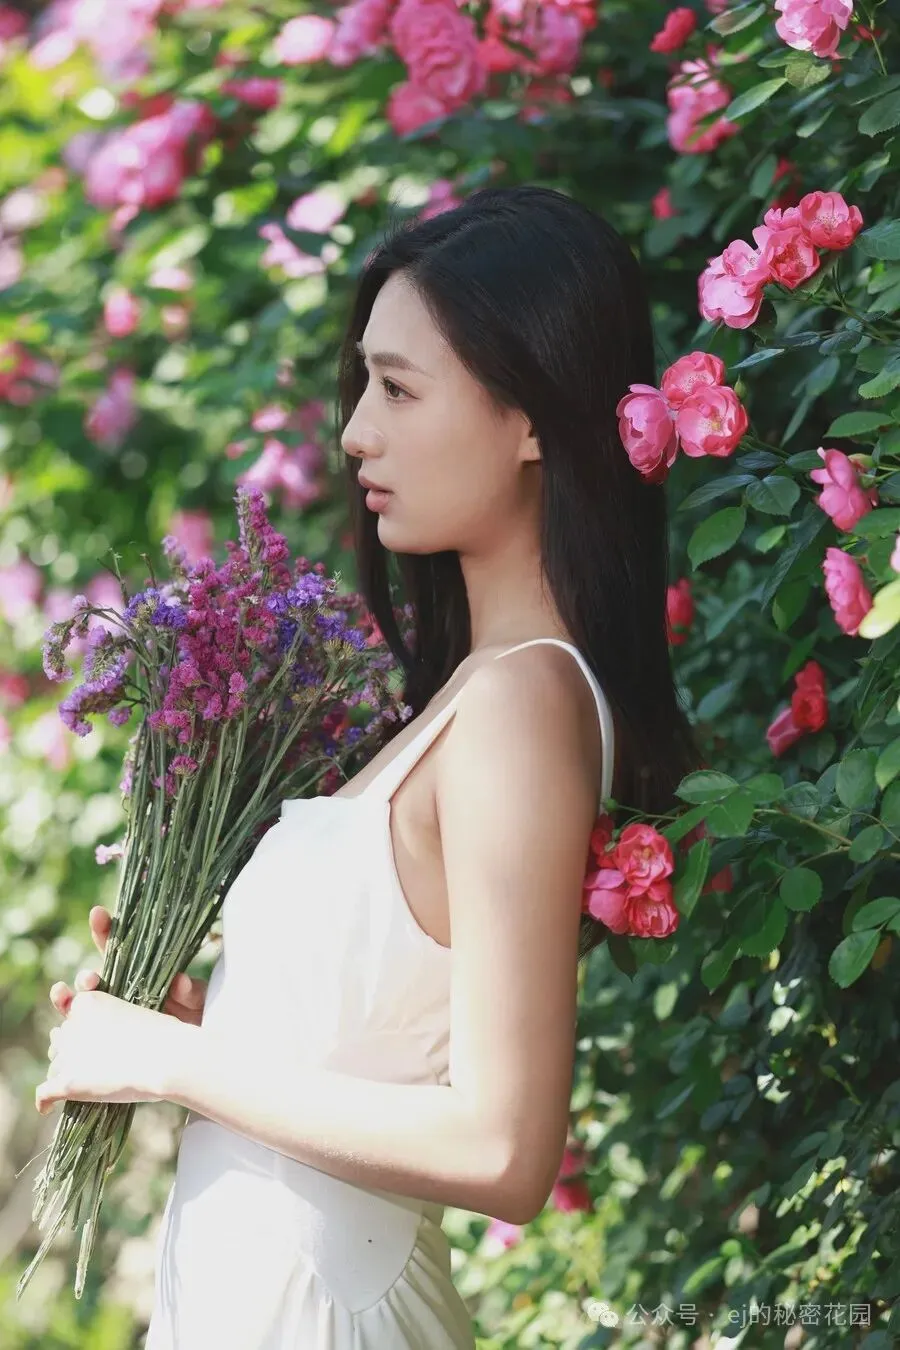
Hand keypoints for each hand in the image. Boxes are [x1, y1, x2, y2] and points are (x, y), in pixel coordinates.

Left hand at [35, 989, 194, 1114]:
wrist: (166, 1057)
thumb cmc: (162, 1035)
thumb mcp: (136, 1014)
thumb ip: (113, 1023)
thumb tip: (103, 1047)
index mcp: (87, 1003)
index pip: (69, 1015)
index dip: (77, 1025)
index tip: (88, 1034)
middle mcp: (72, 1026)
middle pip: (59, 1040)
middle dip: (69, 1050)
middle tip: (90, 1061)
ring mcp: (68, 1055)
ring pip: (54, 1067)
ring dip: (63, 1074)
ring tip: (81, 1083)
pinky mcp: (68, 1083)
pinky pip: (44, 1094)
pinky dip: (44, 1101)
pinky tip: (46, 1109)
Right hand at [49, 905, 207, 1026]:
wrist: (198, 1056)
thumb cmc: (199, 1022)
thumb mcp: (201, 1002)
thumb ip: (192, 992)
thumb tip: (180, 982)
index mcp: (142, 974)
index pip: (120, 948)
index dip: (107, 930)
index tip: (98, 914)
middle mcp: (122, 992)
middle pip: (97, 977)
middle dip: (88, 974)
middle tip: (90, 980)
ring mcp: (112, 1015)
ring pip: (85, 1003)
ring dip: (74, 999)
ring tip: (81, 1000)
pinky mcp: (106, 1038)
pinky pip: (82, 1030)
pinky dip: (70, 1022)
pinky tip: (66, 1017)